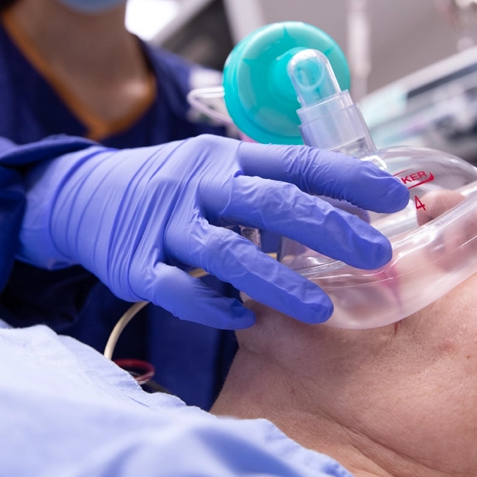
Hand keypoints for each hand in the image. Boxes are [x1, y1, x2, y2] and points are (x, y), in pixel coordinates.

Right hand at [20, 135, 408, 328]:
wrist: (82, 196)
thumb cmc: (168, 186)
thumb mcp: (215, 170)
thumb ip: (269, 185)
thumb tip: (346, 206)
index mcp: (225, 159)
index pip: (295, 161)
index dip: (347, 177)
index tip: (394, 196)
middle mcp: (198, 186)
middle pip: (270, 203)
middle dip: (329, 228)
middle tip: (376, 255)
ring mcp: (166, 226)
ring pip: (227, 253)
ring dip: (278, 282)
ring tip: (321, 308)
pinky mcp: (136, 265)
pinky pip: (178, 290)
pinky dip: (211, 305)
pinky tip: (240, 317)